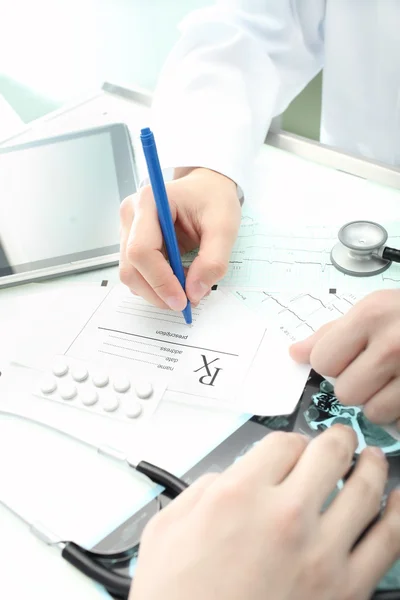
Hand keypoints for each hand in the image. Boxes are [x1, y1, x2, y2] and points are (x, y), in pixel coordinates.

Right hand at [119, 167, 239, 309]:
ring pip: (131, 275)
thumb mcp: (225, 226)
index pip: (141, 251)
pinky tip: (177, 278)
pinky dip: (156, 284)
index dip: (160, 281)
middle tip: (186, 303)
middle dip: (157, 292)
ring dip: (157, 291)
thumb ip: (213, 261)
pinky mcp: (131, 242)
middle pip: (130, 268)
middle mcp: (131, 214)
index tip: (182, 300)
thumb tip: (194, 293)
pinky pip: (137, 273)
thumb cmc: (213, 199)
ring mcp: (127, 229)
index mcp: (149, 202)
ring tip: (186, 287)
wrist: (206, 188)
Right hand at [130, 426, 399, 599]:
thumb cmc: (177, 599)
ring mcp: (319, 553)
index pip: (284, 443)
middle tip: (341, 438)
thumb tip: (227, 478)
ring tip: (371, 458)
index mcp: (239, 496)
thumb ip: (201, 490)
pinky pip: (387, 542)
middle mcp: (284, 517)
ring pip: (364, 489)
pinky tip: (396, 501)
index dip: (290, 441)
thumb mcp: (166, 531)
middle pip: (329, 454)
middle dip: (337, 439)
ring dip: (372, 465)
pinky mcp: (344, 589)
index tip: (293, 448)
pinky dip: (397, 514)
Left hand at [290, 290, 399, 424]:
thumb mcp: (374, 308)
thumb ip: (332, 332)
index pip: (323, 360)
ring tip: (394, 379)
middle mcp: (393, 345)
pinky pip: (399, 422)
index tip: (346, 356)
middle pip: (346, 392)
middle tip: (374, 368)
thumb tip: (295, 353)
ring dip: (379, 401)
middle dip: (355, 384)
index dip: (331, 362)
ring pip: (373, 412)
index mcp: (371, 316)